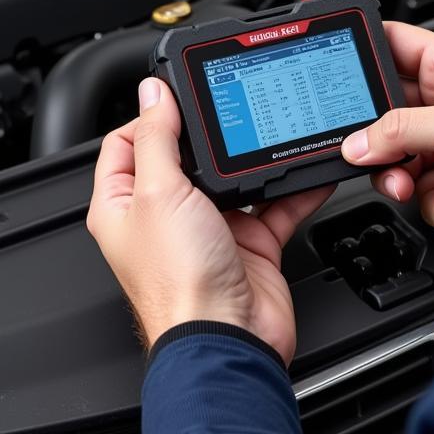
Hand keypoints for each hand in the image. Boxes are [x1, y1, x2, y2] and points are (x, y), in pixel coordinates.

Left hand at [87, 77, 334, 363]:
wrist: (228, 339)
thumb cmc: (178, 283)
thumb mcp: (159, 193)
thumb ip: (158, 138)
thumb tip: (153, 94)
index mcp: (125, 203)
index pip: (129, 141)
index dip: (152, 115)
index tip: (181, 95)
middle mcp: (164, 215)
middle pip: (186, 155)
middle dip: (212, 132)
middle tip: (234, 107)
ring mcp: (210, 229)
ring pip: (236, 178)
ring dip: (256, 159)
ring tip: (273, 132)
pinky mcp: (249, 244)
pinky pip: (275, 205)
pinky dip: (294, 188)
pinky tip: (308, 169)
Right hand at [345, 23, 433, 258]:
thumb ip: (403, 132)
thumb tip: (358, 141)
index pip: (390, 46)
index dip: (359, 59)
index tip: (334, 85)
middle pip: (386, 117)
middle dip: (383, 147)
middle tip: (386, 160)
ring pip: (403, 166)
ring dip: (416, 187)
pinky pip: (431, 200)